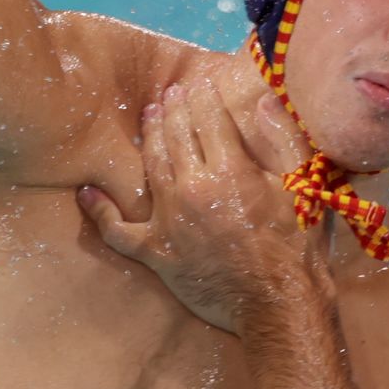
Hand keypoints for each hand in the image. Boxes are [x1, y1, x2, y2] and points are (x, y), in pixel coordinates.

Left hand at [76, 78, 318, 332]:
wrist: (278, 303)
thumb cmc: (296, 247)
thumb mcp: (303, 188)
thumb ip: (284, 140)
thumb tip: (264, 101)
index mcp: (229, 169)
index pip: (208, 119)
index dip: (202, 97)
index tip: (197, 84)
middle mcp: (192, 187)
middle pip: (176, 136)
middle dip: (172, 110)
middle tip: (168, 95)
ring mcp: (168, 220)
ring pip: (150, 167)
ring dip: (148, 138)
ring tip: (147, 119)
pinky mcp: (155, 251)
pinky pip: (118, 231)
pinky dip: (99, 212)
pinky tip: (85, 193)